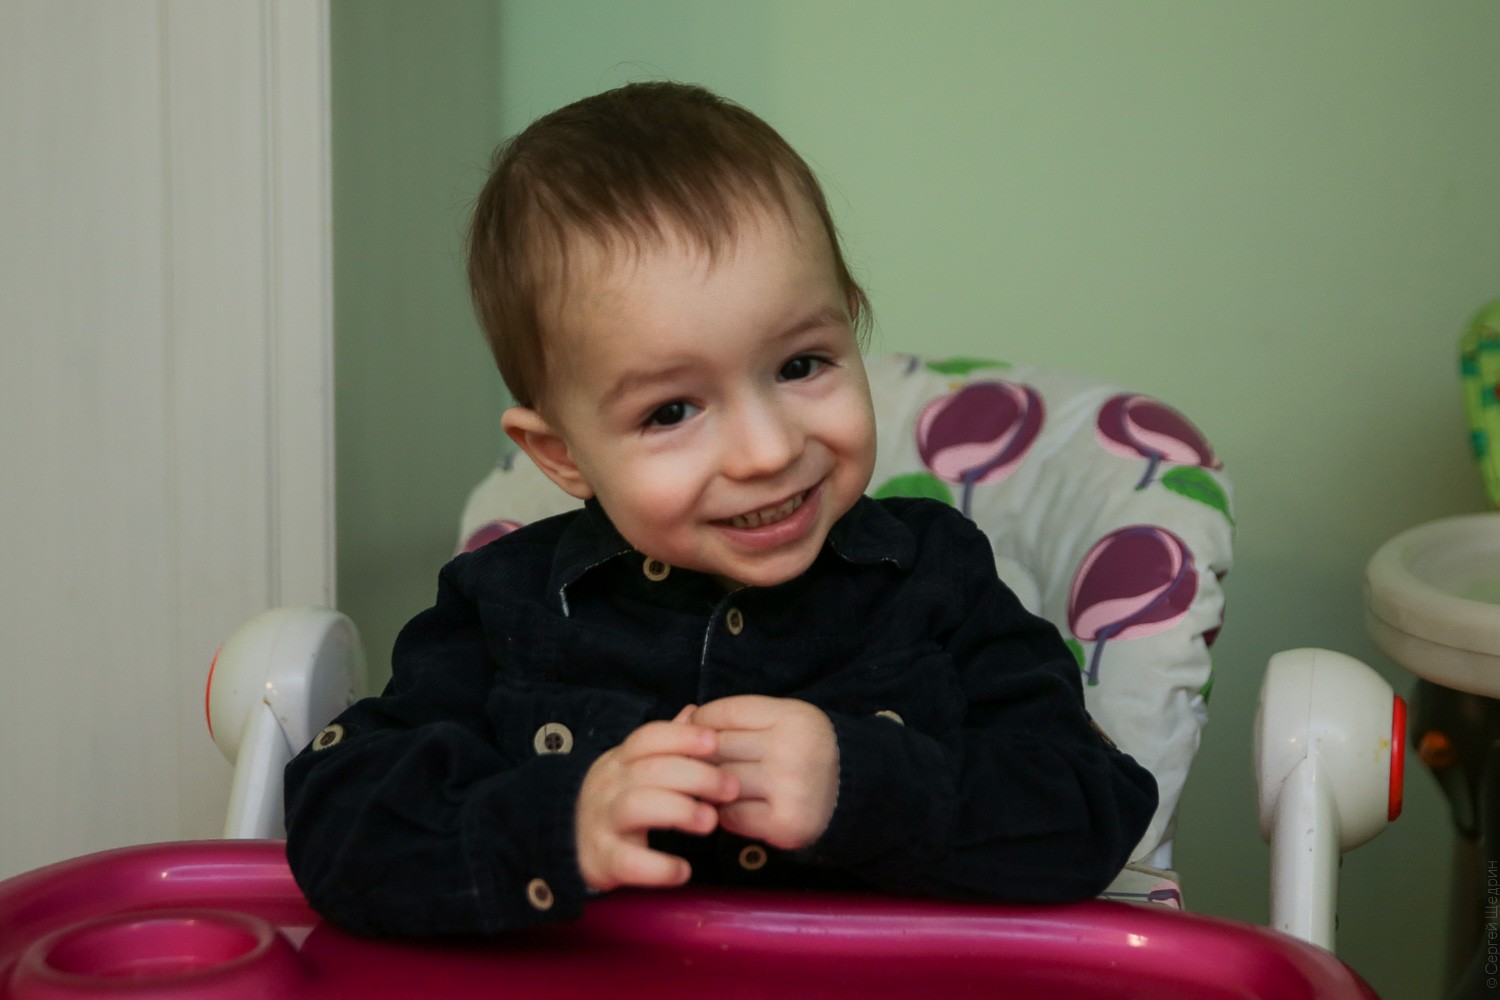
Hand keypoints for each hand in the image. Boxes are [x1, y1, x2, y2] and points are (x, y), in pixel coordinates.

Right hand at [575, 707, 738, 892]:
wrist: (567, 844)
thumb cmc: (616, 802)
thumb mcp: (634, 768)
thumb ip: (665, 743)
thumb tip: (695, 711)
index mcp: (619, 761)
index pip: (647, 738)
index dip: (681, 737)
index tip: (714, 742)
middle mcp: (608, 786)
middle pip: (650, 770)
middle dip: (696, 776)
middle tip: (730, 788)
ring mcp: (601, 822)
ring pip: (637, 806)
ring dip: (679, 811)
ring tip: (711, 822)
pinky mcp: (601, 860)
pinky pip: (628, 861)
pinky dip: (658, 866)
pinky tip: (683, 871)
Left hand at [690, 696, 838, 850]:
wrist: (850, 793)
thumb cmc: (802, 751)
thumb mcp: (779, 720)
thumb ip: (735, 717)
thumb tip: (683, 716)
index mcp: (793, 716)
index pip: (725, 712)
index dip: (700, 722)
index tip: (696, 733)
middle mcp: (793, 749)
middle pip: (718, 748)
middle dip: (701, 756)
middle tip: (697, 763)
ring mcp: (790, 788)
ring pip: (720, 782)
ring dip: (709, 786)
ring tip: (714, 785)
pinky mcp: (785, 823)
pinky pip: (731, 816)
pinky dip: (724, 813)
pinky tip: (733, 807)